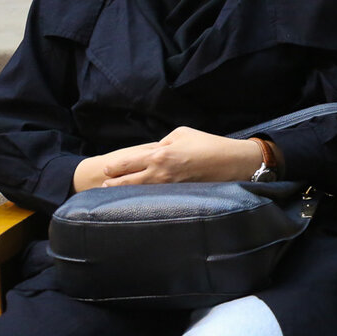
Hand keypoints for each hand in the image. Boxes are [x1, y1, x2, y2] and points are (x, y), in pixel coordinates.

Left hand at [75, 127, 265, 188]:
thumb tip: (154, 151)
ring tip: (115, 197)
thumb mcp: (182, 134)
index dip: (115, 168)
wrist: (232, 163)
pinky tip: (140, 202)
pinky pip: (156, 198)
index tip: (106, 170)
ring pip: (140, 193)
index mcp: (159, 155)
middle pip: (129, 182)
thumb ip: (163, 142)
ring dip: (126, 194)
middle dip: (114, 184)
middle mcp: (160, 174)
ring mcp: (169, 187)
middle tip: (104, 186)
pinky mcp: (178, 195)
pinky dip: (145, 199)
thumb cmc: (208, 144)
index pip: (128, 163)